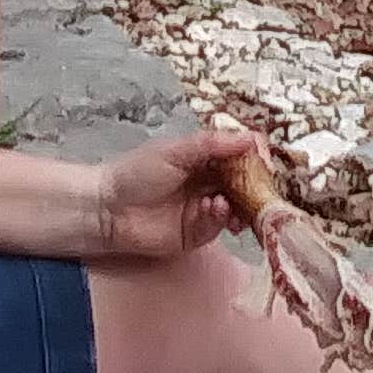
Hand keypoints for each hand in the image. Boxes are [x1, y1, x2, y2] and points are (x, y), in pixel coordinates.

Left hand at [96, 125, 268, 258]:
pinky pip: (218, 226)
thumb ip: (213, 144)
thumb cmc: (136, 172)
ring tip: (230, 201)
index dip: (254, 160)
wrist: (108, 209)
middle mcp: (209, 184)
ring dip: (240, 205)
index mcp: (204, 160)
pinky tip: (213, 208)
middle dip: (254, 188)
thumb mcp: (176, 151)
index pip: (239, 158)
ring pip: (236, 209)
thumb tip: (251, 138)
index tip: (264, 163)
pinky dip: (220, 217)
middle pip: (243, 186)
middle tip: (260, 189)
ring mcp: (204, 210)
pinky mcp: (198, 234)